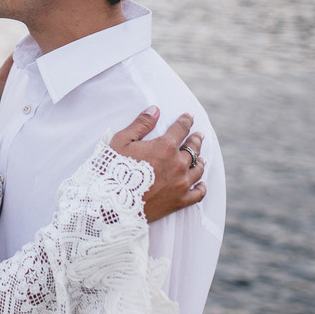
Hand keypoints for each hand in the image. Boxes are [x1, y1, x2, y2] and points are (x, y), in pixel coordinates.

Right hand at [109, 107, 206, 221]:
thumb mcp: (122, 141)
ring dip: (200, 160)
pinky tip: (202, 184)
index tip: (189, 116)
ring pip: (198, 169)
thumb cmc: (114, 170)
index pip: (181, 128)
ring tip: (201, 158)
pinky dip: (202, 187)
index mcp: (165, 146)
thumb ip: (141, 124)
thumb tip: (155, 109)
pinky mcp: (179, 201)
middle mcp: (178, 164)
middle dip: (196, 139)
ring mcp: (181, 184)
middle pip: (193, 148)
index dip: (186, 120)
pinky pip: (198, 194)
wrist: (113, 204)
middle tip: (198, 135)